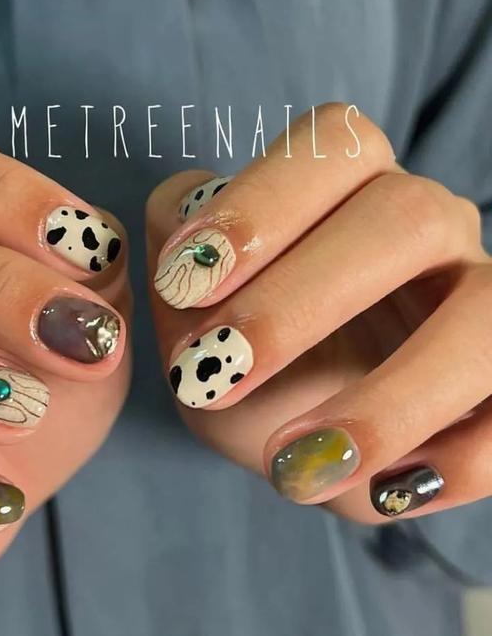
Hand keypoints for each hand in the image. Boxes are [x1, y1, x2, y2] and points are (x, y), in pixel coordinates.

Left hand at [147, 103, 488, 523]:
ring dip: (390, 396)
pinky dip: (464, 458)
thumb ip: (175, 273)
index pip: (332, 145)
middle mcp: (431, 227)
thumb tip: (186, 220)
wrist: (305, 440)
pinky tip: (383, 490)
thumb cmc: (251, 367)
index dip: (259, 202)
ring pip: (484, 317)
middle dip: (303, 296)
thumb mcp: (193, 330)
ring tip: (296, 464)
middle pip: (406, 215)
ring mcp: (484, 299)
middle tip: (220, 367)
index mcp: (352, 189)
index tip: (184, 280)